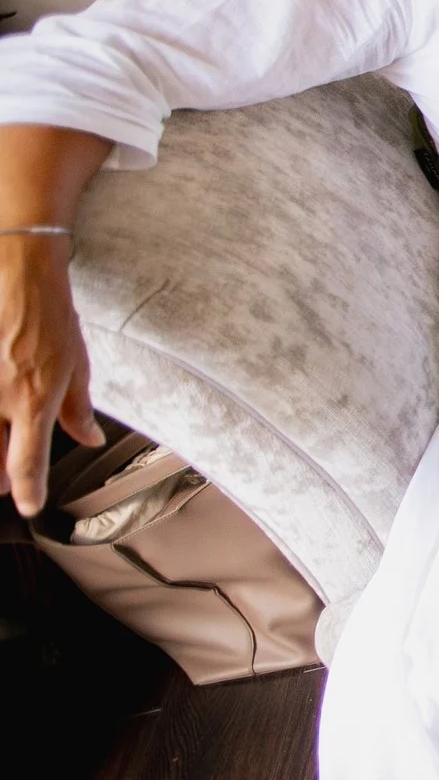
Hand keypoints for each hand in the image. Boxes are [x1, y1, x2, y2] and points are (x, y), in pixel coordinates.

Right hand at [0, 237, 102, 515]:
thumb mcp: (75, 364)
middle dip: (0, 477)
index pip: (27, 462)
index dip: (29, 491)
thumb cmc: (49, 316)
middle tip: (7, 483)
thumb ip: (77, 408)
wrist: (16, 273)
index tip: (30, 506)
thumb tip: (89, 439)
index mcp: (33, 400)